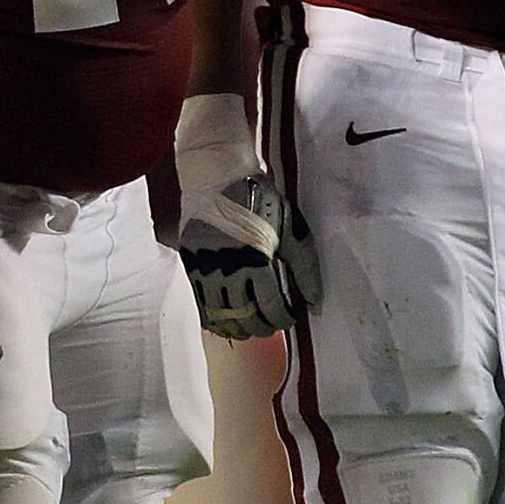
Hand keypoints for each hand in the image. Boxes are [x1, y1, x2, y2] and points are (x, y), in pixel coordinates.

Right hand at [174, 93, 318, 338]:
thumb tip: (314, 300)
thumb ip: (304, 266)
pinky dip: (213, 318)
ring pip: (219, 314)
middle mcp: (227, 268)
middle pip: (244, 315)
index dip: (282, 318)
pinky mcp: (190, 264)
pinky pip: (200, 302)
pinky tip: (225, 320)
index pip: (269, 305)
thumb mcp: (289, 228)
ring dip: (236, 326)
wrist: (215, 176)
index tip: (289, 317)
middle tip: (271, 325)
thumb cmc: (258, 198)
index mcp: (255, 258)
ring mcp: (204, 267)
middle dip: (261, 326)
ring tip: (249, 327)